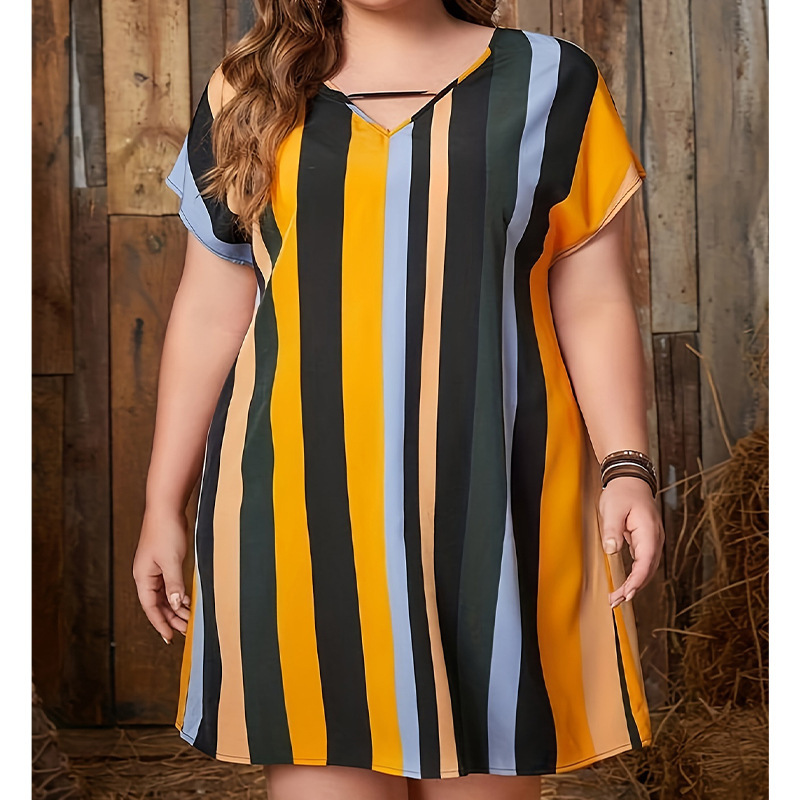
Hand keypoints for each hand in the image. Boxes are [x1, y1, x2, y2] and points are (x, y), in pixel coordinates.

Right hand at [132, 506, 190, 643]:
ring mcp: (155, 568)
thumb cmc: (165, 531)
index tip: (170, 637)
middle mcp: (146, 575)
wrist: (166, 508)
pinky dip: (178, 594)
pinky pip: (170, 584)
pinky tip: (188, 600)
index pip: (151, 607)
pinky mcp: (164, 561)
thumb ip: (174, 584)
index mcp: (143, 577)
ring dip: (176, 607)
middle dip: (171, 618)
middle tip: (186, 630)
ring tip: (189, 619)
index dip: (161, 623)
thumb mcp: (172, 561)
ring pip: (165, 595)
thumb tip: (176, 605)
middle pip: (158, 604)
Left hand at [598, 476, 664, 607]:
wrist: (631, 479)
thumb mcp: (613, 509)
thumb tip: (612, 550)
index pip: (646, 562)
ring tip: (618, 597)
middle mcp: (655, 539)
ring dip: (634, 584)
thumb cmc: (622, 492)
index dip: (636, 581)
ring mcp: (653, 541)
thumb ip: (612, 530)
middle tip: (616, 601)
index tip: (625, 593)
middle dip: (633, 588)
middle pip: (648, 570)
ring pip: (647, 568)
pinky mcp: (646, 541)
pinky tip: (625, 583)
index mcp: (649, 532)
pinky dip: (635, 575)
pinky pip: (643, 562)